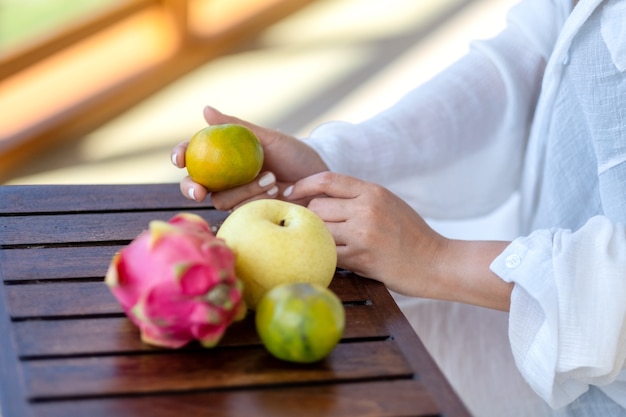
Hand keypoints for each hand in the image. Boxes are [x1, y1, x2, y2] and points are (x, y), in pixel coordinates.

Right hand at [171, 106, 327, 209]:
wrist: (319, 180)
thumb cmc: (295, 154)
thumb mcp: (268, 138)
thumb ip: (237, 127)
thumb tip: (205, 109)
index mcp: (225, 156)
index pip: (193, 154)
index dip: (181, 155)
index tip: (180, 159)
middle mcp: (226, 178)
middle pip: (195, 185)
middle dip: (191, 188)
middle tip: (200, 191)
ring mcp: (238, 198)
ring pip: (221, 200)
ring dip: (244, 191)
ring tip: (271, 178)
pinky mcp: (250, 215)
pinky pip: (241, 212)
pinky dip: (257, 201)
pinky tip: (277, 192)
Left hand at [284, 172, 513, 310]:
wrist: (436, 263)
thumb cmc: (411, 235)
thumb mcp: (388, 203)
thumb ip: (359, 197)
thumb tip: (321, 195)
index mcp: (373, 191)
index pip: (327, 179)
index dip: (303, 184)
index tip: (290, 192)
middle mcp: (367, 208)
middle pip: (317, 206)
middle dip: (309, 217)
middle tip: (308, 227)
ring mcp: (363, 233)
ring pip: (318, 229)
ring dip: (315, 237)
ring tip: (318, 243)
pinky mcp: (361, 258)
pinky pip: (328, 252)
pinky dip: (324, 254)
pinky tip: (329, 257)